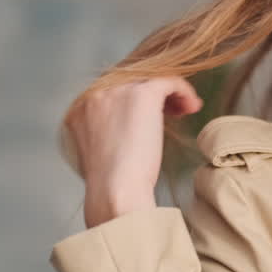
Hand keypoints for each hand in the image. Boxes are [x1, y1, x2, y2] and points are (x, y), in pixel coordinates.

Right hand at [64, 77, 202, 228]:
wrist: (116, 191)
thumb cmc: (112, 185)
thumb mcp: (102, 152)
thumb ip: (109, 132)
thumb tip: (131, 127)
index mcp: (79, 110)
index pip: (113, 92)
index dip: (136, 101)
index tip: (153, 116)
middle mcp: (93, 95)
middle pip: (131, 82)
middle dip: (153, 95)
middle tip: (173, 112)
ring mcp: (115, 92)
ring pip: (150, 79)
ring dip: (170, 92)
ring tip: (186, 110)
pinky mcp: (140, 94)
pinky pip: (168, 80)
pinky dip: (183, 90)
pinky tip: (192, 106)